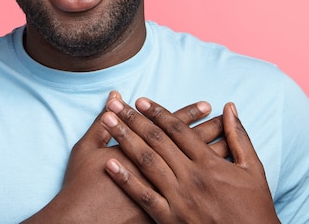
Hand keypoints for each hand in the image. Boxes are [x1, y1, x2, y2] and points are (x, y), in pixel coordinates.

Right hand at [22, 92, 222, 223]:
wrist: (81, 222)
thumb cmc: (82, 186)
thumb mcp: (86, 150)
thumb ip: (102, 124)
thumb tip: (114, 97)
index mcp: (141, 152)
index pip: (171, 129)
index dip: (189, 115)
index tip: (206, 105)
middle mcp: (158, 171)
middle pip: (190, 146)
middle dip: (208, 129)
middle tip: (222, 116)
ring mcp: (165, 194)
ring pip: (197, 170)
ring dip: (213, 152)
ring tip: (227, 139)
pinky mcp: (165, 213)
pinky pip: (193, 194)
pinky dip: (207, 183)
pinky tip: (218, 174)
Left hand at [101, 98, 280, 223]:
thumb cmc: (255, 208)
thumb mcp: (253, 170)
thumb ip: (239, 137)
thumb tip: (230, 107)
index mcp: (210, 163)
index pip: (178, 130)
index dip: (158, 113)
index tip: (141, 100)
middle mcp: (191, 177)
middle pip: (157, 141)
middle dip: (134, 120)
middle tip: (115, 104)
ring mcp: (179, 198)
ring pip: (147, 162)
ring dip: (125, 139)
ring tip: (108, 122)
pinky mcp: (170, 219)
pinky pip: (144, 196)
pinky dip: (125, 179)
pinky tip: (109, 164)